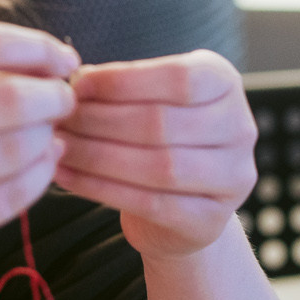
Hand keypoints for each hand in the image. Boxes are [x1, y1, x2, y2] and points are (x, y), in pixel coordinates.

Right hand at [0, 23, 77, 299]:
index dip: (37, 47)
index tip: (63, 59)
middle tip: (65, 103)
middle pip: (9, 97)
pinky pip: (9, 197)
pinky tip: (41, 169)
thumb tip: (32, 63)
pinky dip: (38, 179)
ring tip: (52, 137)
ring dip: (48, 140)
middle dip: (53, 98)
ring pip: (16, 149)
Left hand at [52, 51, 258, 258]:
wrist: (181, 205)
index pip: (179, 78)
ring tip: (59, 148)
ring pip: (158, 166)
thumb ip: (122, 87)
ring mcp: (233, 179)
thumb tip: (74, 83)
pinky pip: (150, 204)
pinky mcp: (211, 221)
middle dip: (101, 121)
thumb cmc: (159, 137)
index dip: (123, 82)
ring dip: (97, 156)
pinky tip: (66, 176)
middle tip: (60, 121)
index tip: (78, 86)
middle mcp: (240, 129)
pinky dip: (101, 189)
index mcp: (225, 83)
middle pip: (163, 123)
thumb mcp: (150, 99)